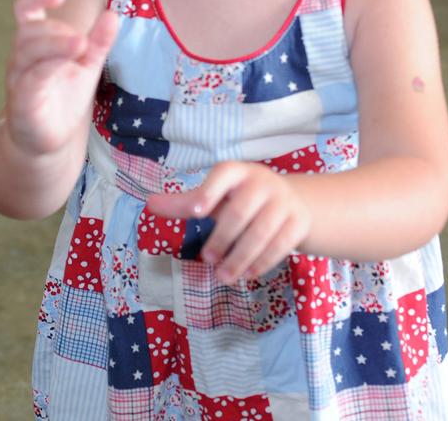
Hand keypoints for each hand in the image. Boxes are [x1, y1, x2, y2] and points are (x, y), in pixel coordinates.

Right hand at [5, 0, 117, 156]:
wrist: (48, 142)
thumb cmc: (64, 98)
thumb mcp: (87, 65)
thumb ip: (99, 41)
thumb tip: (113, 14)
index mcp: (35, 44)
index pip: (25, 10)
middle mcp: (21, 58)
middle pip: (30, 29)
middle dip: (58, 29)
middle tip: (84, 42)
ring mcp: (19, 79)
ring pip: (27, 50)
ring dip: (55, 43)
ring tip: (82, 45)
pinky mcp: (22, 102)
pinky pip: (31, 78)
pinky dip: (48, 67)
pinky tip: (68, 65)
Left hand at [147, 161, 311, 283]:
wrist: (294, 201)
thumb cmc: (242, 199)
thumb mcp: (215, 196)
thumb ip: (184, 202)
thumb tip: (149, 203)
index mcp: (237, 172)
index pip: (223, 174)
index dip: (210, 191)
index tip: (197, 211)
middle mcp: (262, 182)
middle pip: (240, 212)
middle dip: (222, 239)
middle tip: (208, 260)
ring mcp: (284, 201)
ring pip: (261, 232)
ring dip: (240, 258)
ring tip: (224, 276)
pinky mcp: (299, 222)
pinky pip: (280, 245)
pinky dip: (262, 263)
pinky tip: (247, 274)